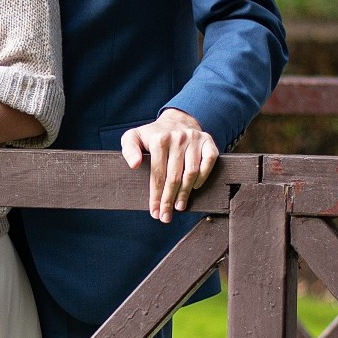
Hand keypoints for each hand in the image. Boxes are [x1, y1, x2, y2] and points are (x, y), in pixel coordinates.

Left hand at [120, 107, 220, 221]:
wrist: (176, 120)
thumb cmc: (153, 135)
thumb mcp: (133, 137)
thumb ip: (129, 149)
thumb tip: (134, 165)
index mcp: (159, 139)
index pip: (157, 174)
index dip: (156, 195)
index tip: (154, 212)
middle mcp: (178, 138)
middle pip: (174, 176)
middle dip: (169, 199)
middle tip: (166, 216)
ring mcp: (195, 139)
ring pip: (191, 172)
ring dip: (185, 193)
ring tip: (179, 206)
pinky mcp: (208, 141)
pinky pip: (208, 162)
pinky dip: (203, 176)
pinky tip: (194, 188)